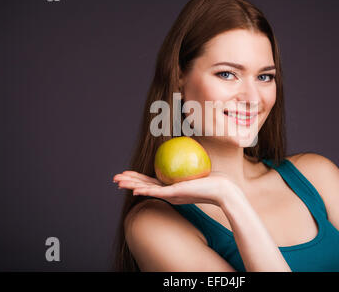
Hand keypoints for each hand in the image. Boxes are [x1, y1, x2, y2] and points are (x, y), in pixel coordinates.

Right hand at [112, 171, 237, 205]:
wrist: (222, 189)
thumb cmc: (213, 178)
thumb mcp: (197, 167)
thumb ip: (188, 159)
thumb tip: (184, 143)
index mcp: (172, 188)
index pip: (152, 182)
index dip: (138, 179)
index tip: (127, 174)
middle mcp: (169, 193)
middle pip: (145, 186)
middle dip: (129, 182)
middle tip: (115, 178)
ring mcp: (171, 195)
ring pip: (147, 189)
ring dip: (131, 185)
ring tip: (118, 182)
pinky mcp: (175, 194)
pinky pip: (156, 192)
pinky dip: (144, 190)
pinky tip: (134, 189)